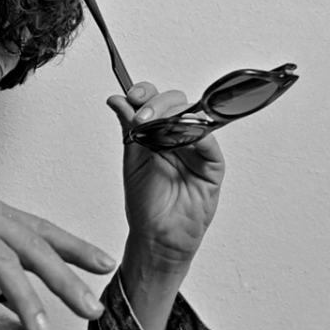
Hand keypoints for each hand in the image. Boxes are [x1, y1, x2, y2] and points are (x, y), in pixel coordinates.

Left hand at [107, 83, 225, 270]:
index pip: (154, 101)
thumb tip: (117, 100)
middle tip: (143, 117)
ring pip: (194, 117)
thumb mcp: (132, 159)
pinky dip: (197, 134)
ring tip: (156, 128)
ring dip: (174, 116)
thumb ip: (128, 128)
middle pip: (176, 102)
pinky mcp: (212, 165)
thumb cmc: (145, 202)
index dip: (145, 93)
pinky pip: (210, 143)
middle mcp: (177, 136)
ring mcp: (196, 149)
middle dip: (157, 103)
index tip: (132, 95)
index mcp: (156, 132)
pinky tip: (183, 136)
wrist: (157, 236)